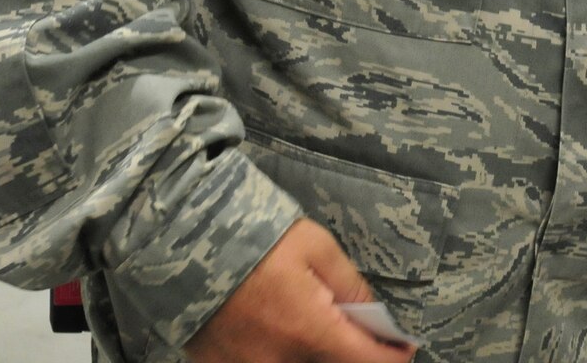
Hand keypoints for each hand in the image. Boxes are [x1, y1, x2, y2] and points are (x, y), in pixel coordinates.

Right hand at [186, 218, 415, 362]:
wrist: (183, 239)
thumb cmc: (254, 236)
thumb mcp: (316, 246)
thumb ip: (349, 284)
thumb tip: (373, 313)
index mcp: (308, 331)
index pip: (365, 361)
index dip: (392, 356)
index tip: (403, 347)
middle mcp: (278, 361)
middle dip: (351, 352)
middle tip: (358, 330)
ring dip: (315, 353)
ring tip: (312, 324)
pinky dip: (279, 354)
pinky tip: (278, 331)